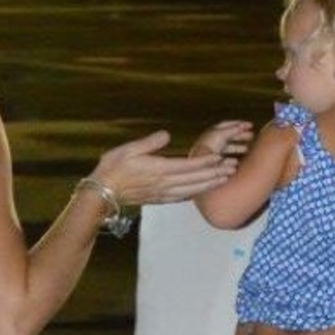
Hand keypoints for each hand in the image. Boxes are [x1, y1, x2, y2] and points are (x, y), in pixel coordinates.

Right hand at [91, 130, 238, 206]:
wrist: (102, 193)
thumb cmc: (112, 169)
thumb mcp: (128, 149)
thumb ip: (150, 142)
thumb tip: (166, 135)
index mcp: (158, 169)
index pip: (188, 165)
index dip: (206, 161)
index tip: (220, 157)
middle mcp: (164, 184)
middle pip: (195, 179)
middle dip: (215, 173)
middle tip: (233, 168)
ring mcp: (162, 194)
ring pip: (192, 189)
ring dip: (210, 184)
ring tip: (225, 179)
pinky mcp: (158, 199)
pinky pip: (182, 197)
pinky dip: (196, 193)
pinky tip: (203, 190)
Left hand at [189, 120, 253, 159]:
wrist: (199, 164)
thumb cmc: (209, 147)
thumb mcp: (223, 135)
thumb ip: (234, 129)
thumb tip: (245, 125)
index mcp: (212, 132)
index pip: (227, 125)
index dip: (239, 124)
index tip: (250, 125)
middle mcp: (211, 141)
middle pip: (228, 136)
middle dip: (240, 136)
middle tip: (252, 136)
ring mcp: (211, 152)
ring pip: (227, 148)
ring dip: (238, 147)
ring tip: (247, 149)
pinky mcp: (212, 162)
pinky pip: (224, 158)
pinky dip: (232, 158)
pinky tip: (238, 162)